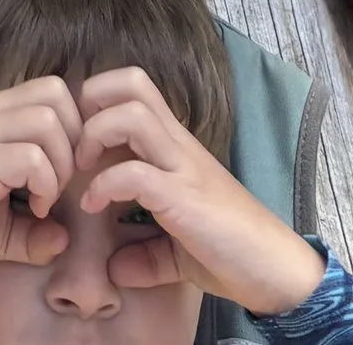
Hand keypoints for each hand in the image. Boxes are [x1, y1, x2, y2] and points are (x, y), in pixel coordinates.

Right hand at [0, 80, 86, 273]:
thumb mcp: (0, 229)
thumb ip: (34, 232)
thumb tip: (65, 238)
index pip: (52, 91)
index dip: (73, 129)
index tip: (65, 174)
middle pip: (57, 93)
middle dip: (74, 141)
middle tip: (61, 182)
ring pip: (49, 120)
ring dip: (60, 165)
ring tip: (45, 198)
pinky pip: (32, 156)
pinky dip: (45, 185)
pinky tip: (34, 209)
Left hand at [69, 73, 324, 316]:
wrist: (275, 271)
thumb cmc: (230, 253)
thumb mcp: (178, 251)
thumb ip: (145, 253)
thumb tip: (115, 269)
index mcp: (174, 147)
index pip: (134, 89)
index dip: (96, 101)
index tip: (78, 140)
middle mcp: (178, 146)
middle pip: (132, 82)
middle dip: (91, 102)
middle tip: (77, 144)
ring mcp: (183, 168)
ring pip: (132, 114)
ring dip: (95, 135)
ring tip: (83, 170)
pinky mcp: (185, 198)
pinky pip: (136, 173)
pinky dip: (105, 185)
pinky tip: (93, 207)